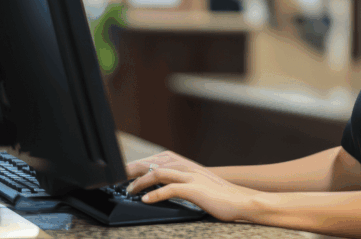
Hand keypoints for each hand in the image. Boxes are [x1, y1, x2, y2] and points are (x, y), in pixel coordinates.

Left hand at [125, 151, 260, 222]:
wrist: (241, 200)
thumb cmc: (220, 196)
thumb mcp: (198, 186)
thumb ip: (182, 183)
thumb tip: (163, 187)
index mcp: (187, 166)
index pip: (157, 160)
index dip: (140, 165)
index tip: (126, 173)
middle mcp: (187, 167)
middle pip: (154, 163)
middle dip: (134, 169)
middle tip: (119, 178)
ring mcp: (191, 177)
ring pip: (158, 173)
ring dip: (140, 181)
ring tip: (128, 190)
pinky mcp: (194, 189)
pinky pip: (170, 189)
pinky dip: (154, 194)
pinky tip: (145, 200)